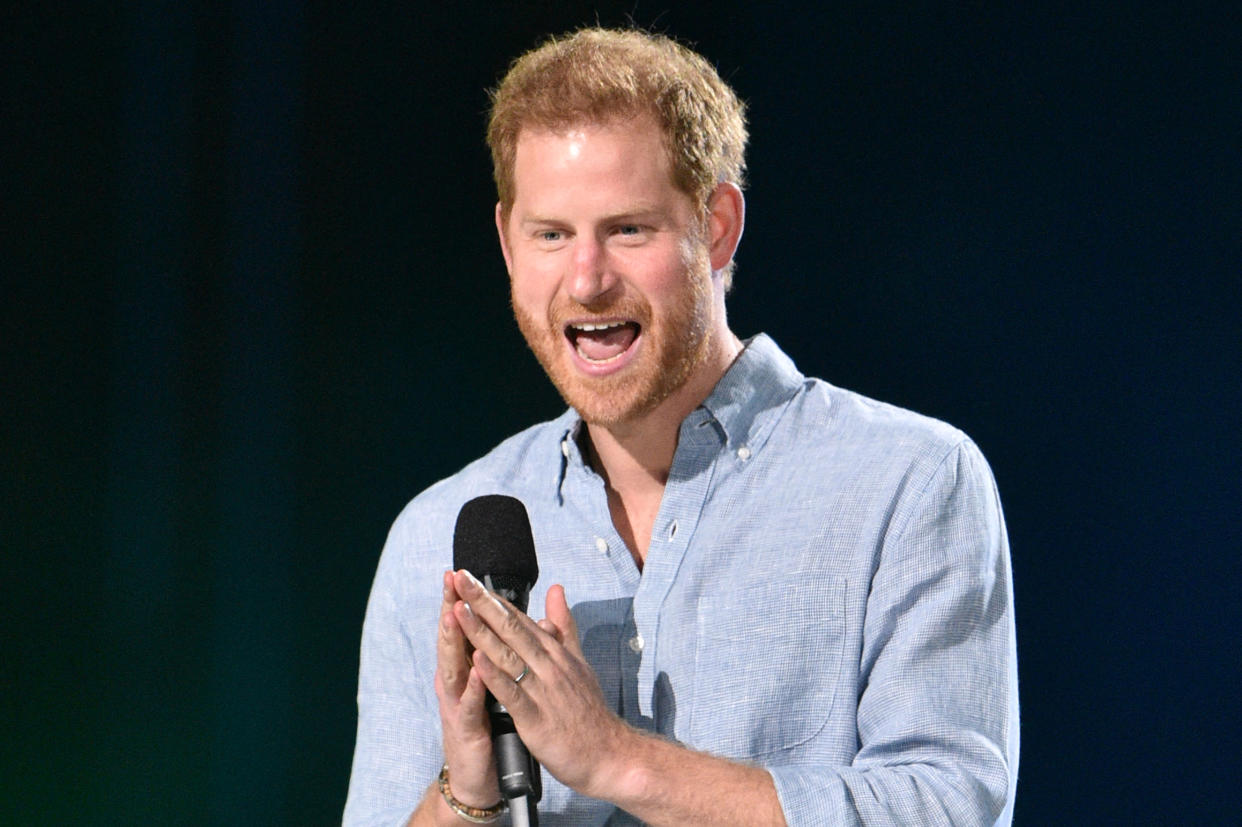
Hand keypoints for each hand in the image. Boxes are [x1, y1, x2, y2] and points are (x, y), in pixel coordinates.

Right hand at [433, 570, 499, 808]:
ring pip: (453, 667)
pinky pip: (469, 705)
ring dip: (453, 640)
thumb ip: (498, 653)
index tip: (462, 571)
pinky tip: (477, 669)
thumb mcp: (494, 684)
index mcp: (466, 670)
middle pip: (452, 639)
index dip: (463, 600)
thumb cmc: (489, 725)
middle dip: (451, 609)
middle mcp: (456, 683)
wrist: (484, 775)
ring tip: (456, 613)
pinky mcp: (466, 729)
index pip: (464, 628)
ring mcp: (457, 705)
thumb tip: (508, 622)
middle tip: (451, 581)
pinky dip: (473, 686)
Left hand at [452, 570, 630, 797]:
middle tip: (460, 579)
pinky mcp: (536, 718)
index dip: (492, 597)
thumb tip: (556, 589)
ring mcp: (542, 690)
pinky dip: (495, 675)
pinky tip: (477, 660)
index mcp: (554, 651)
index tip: (469, 577)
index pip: (518, 617)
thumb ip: (563, 625)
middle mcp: (548, 664)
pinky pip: (512, 693)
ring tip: (459, 610)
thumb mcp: (578, 660)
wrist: (608, 753)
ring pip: (507, 655)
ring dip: (481, 632)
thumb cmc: (589, 710)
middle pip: (510, 627)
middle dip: (482, 603)